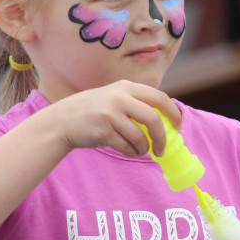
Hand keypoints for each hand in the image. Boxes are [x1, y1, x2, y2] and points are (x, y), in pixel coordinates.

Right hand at [46, 80, 180, 157]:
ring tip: (140, 151)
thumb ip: (136, 103)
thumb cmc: (93, 111)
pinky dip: (131, 152)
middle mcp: (119, 97)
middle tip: (162, 149)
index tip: (177, 126)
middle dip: (162, 136)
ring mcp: (110, 114)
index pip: (159, 97)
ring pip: (140, 136)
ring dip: (143, 148)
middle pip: (153, 118)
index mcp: (126, 87)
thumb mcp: (114, 97)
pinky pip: (126, 146)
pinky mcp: (102, 131)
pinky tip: (128, 151)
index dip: (173, 113)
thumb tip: (166, 120)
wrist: (61, 121)